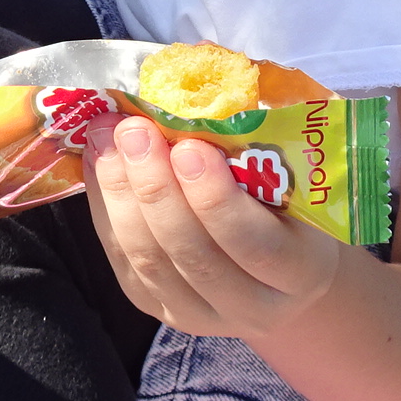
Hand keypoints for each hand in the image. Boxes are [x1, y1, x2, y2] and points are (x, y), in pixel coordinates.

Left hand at [84, 114, 344, 337]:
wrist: (280, 261)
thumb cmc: (292, 200)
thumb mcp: (298, 175)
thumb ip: (265, 141)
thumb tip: (209, 83)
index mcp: (301, 272)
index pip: (257, 246)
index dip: (217, 200)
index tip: (190, 147)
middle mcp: (255, 308)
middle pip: (194, 255)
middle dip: (157, 188)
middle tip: (135, 131)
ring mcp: (202, 316)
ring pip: (150, 261)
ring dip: (121, 194)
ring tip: (108, 137)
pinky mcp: (159, 309)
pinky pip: (124, 261)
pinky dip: (105, 208)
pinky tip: (99, 162)